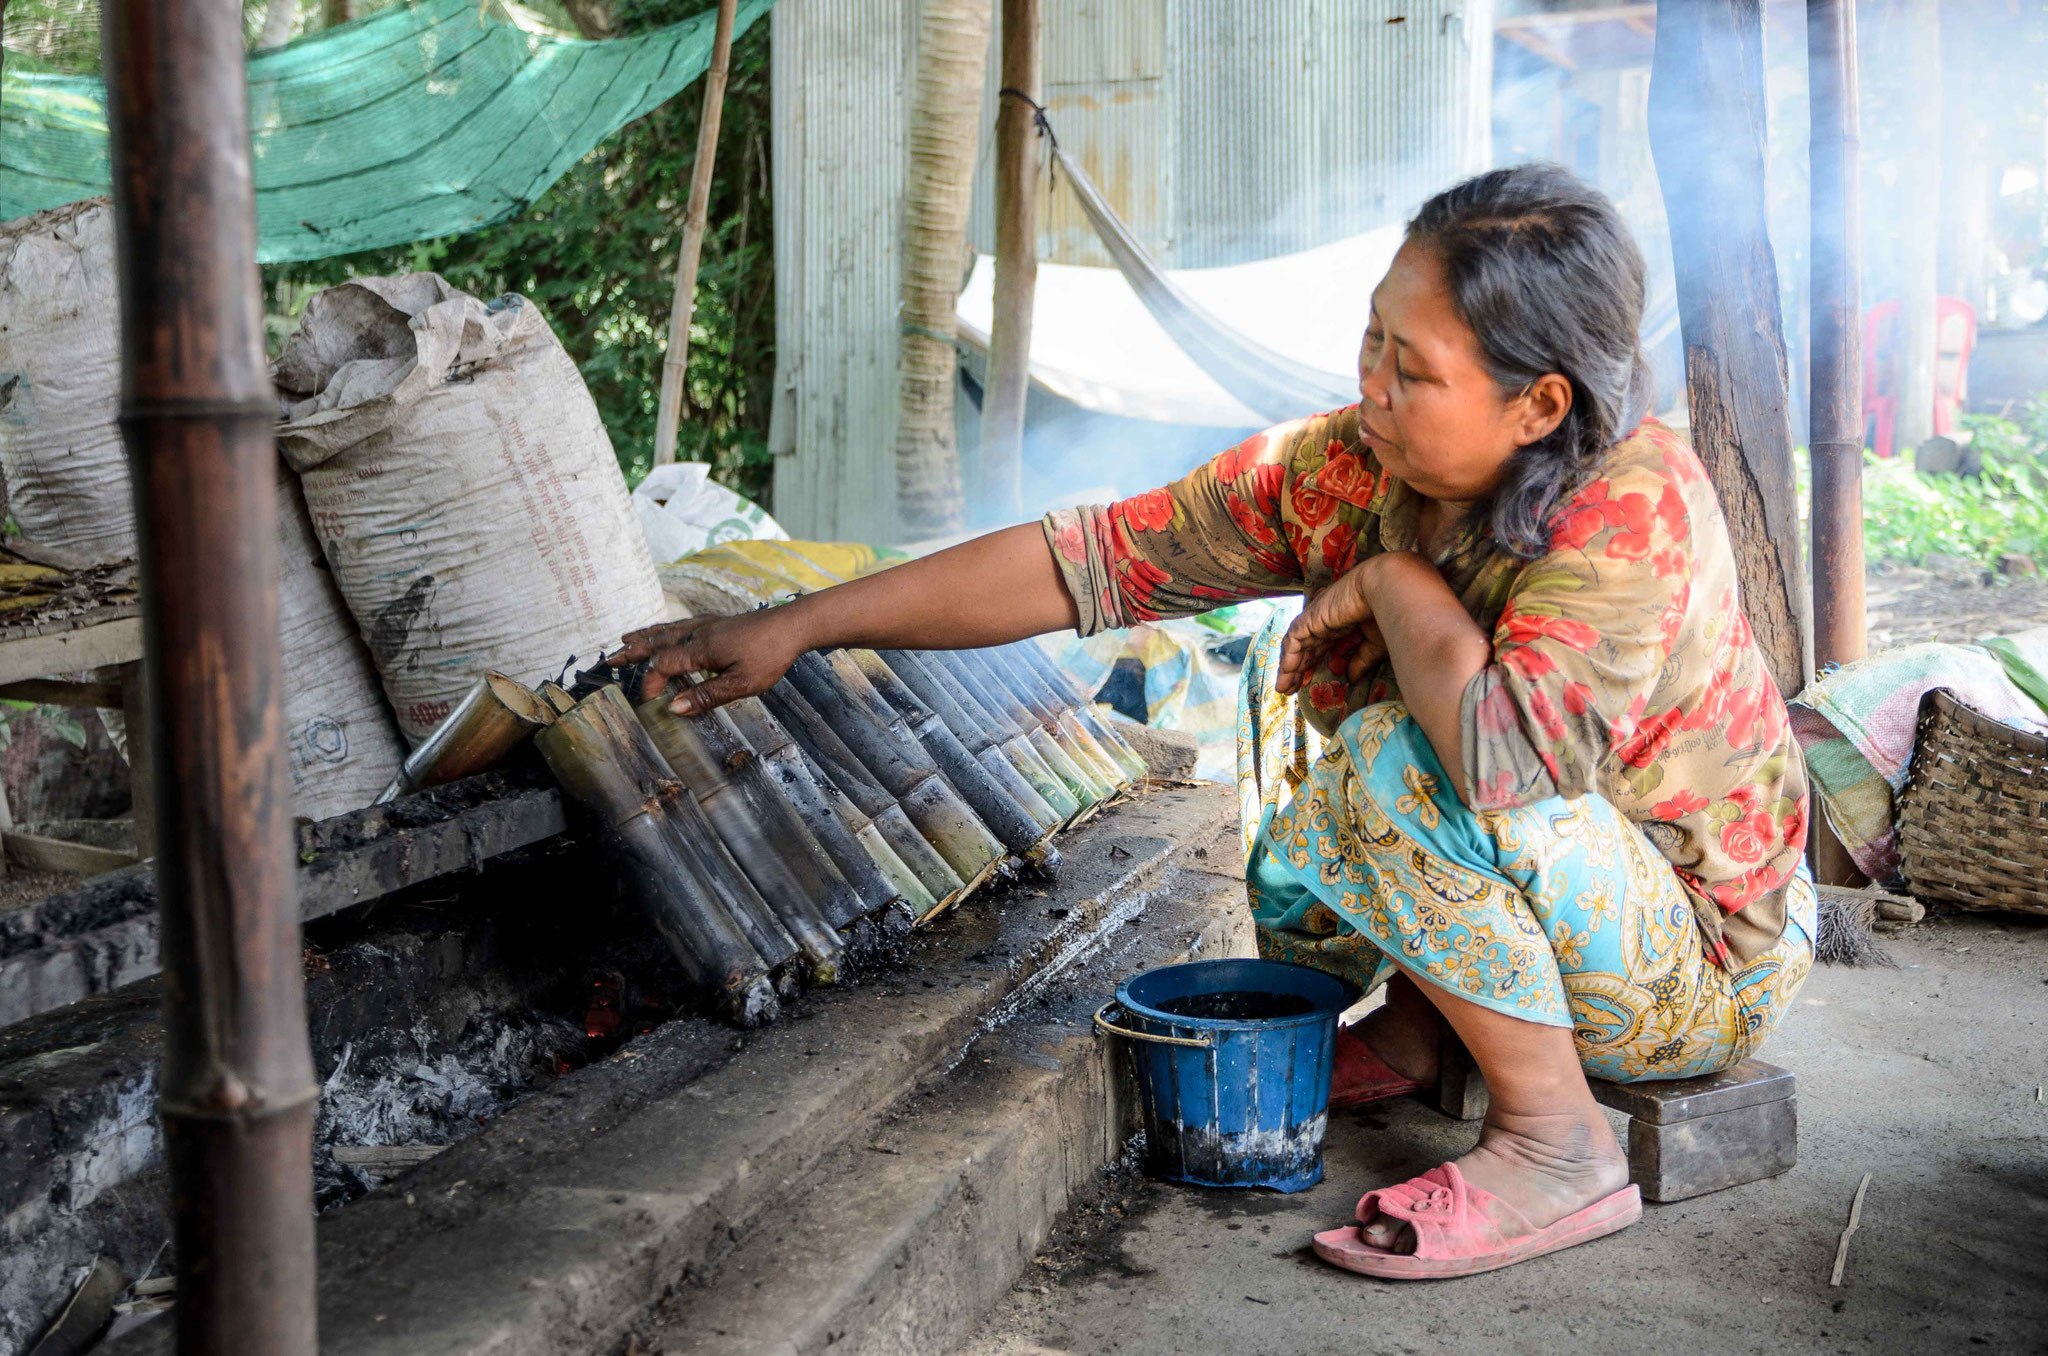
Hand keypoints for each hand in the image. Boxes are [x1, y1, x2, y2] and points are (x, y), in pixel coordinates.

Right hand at [610, 607, 810, 713]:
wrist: (793, 625)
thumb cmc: (770, 656)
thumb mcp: (741, 684)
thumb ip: (706, 696)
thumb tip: (672, 708)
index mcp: (701, 649)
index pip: (664, 666)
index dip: (652, 683)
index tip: (648, 701)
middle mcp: (699, 633)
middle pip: (657, 642)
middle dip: (633, 652)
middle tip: (610, 659)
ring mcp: (708, 624)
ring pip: (667, 630)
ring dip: (645, 637)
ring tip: (626, 640)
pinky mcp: (718, 621)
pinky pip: (681, 625)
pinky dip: (664, 629)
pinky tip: (665, 631)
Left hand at [1274, 557, 1388, 694]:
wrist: (1386, 590)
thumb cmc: (1387, 613)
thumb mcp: (1374, 644)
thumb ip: (1360, 660)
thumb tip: (1350, 678)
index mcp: (1340, 624)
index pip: (1320, 647)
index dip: (1312, 664)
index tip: (1306, 684)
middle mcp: (1324, 621)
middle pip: (1305, 648)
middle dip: (1296, 670)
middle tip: (1289, 690)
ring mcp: (1316, 618)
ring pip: (1295, 646)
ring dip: (1288, 667)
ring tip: (1283, 688)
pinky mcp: (1310, 618)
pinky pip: (1293, 641)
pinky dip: (1289, 658)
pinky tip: (1286, 674)